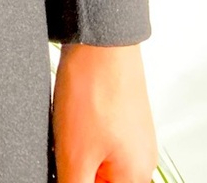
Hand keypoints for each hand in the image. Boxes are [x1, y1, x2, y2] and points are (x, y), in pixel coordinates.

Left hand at [52, 43, 157, 182]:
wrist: (100, 38)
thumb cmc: (95, 88)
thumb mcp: (76, 155)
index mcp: (135, 176)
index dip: (78, 180)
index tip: (68, 165)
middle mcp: (140, 157)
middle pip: (101, 178)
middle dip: (78, 167)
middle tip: (66, 145)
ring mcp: (131, 132)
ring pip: (97, 157)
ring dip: (77, 149)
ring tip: (68, 126)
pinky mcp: (119, 112)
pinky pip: (96, 134)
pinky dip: (80, 129)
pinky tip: (70, 113)